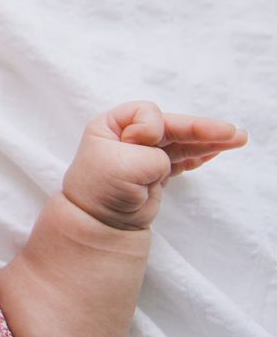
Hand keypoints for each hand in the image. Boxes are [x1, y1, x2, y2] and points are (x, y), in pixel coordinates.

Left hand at [63, 100, 247, 230]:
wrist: (98, 223)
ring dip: (207, 141)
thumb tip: (163, 160)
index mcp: (111, 125)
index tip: (140, 144)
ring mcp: (143, 154)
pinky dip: (199, 155)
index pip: (146, 113)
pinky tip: (216, 152)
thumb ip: (150, 155)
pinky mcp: (154, 172)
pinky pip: (182, 159)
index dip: (150, 128)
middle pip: (171, 126)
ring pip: (181, 142)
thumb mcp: (122, 165)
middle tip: (230, 132)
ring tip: (237, 139)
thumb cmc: (101, 190)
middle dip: (200, 128)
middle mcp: (127, 136)